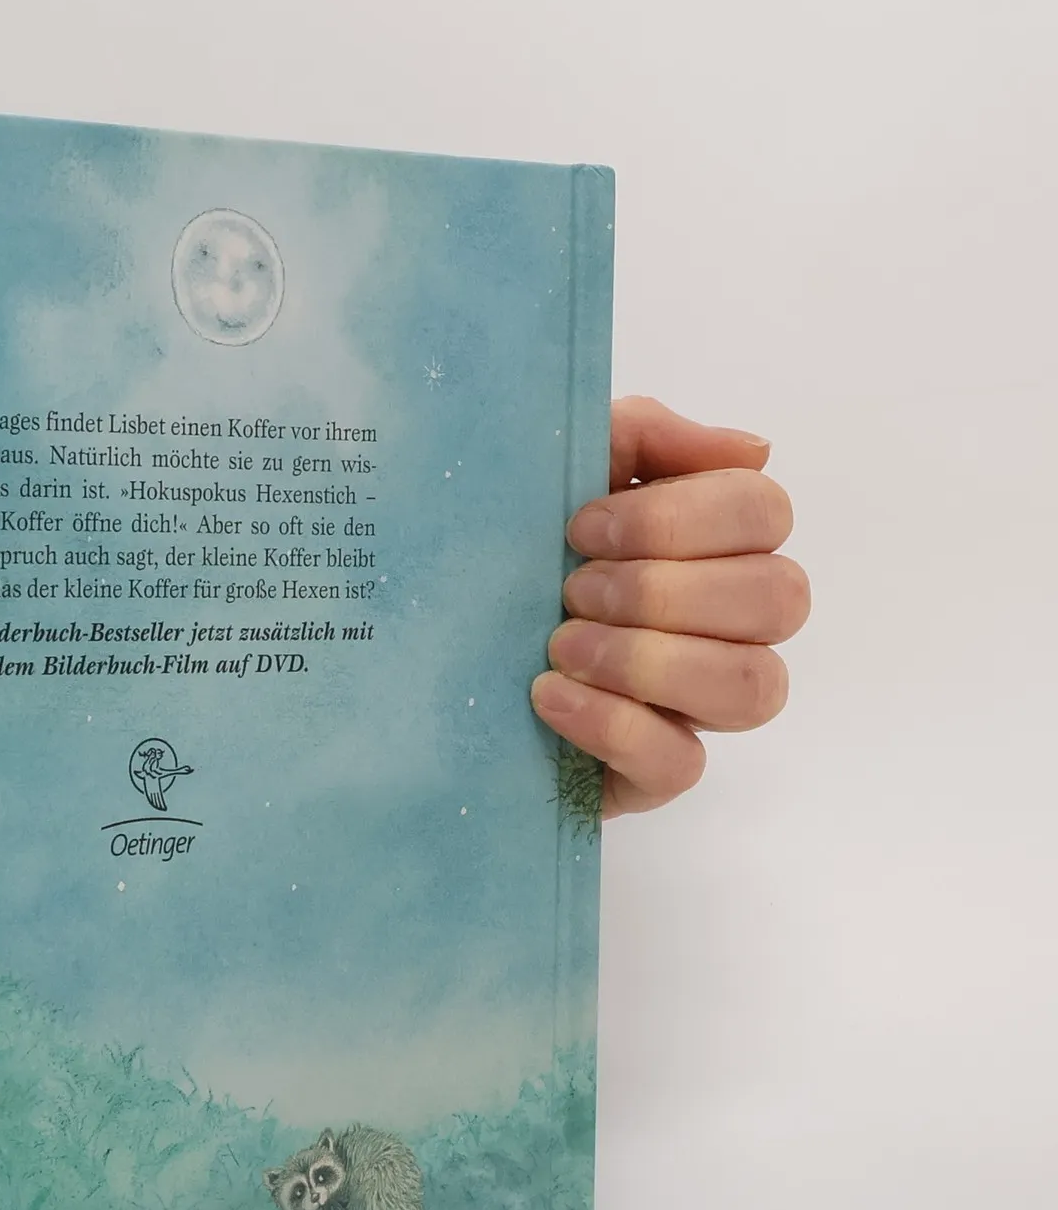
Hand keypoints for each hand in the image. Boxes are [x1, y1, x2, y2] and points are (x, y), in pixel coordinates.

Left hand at [529, 398, 808, 817]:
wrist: (430, 659)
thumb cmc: (511, 555)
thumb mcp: (560, 473)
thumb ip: (645, 436)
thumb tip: (750, 449)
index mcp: (717, 545)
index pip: (764, 512)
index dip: (681, 516)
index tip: (581, 527)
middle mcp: (730, 626)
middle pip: (777, 598)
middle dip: (666, 588)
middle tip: (572, 590)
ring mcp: (699, 706)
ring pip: (754, 686)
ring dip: (651, 657)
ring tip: (559, 644)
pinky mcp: (655, 773)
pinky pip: (682, 763)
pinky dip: (614, 723)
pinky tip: (547, 696)